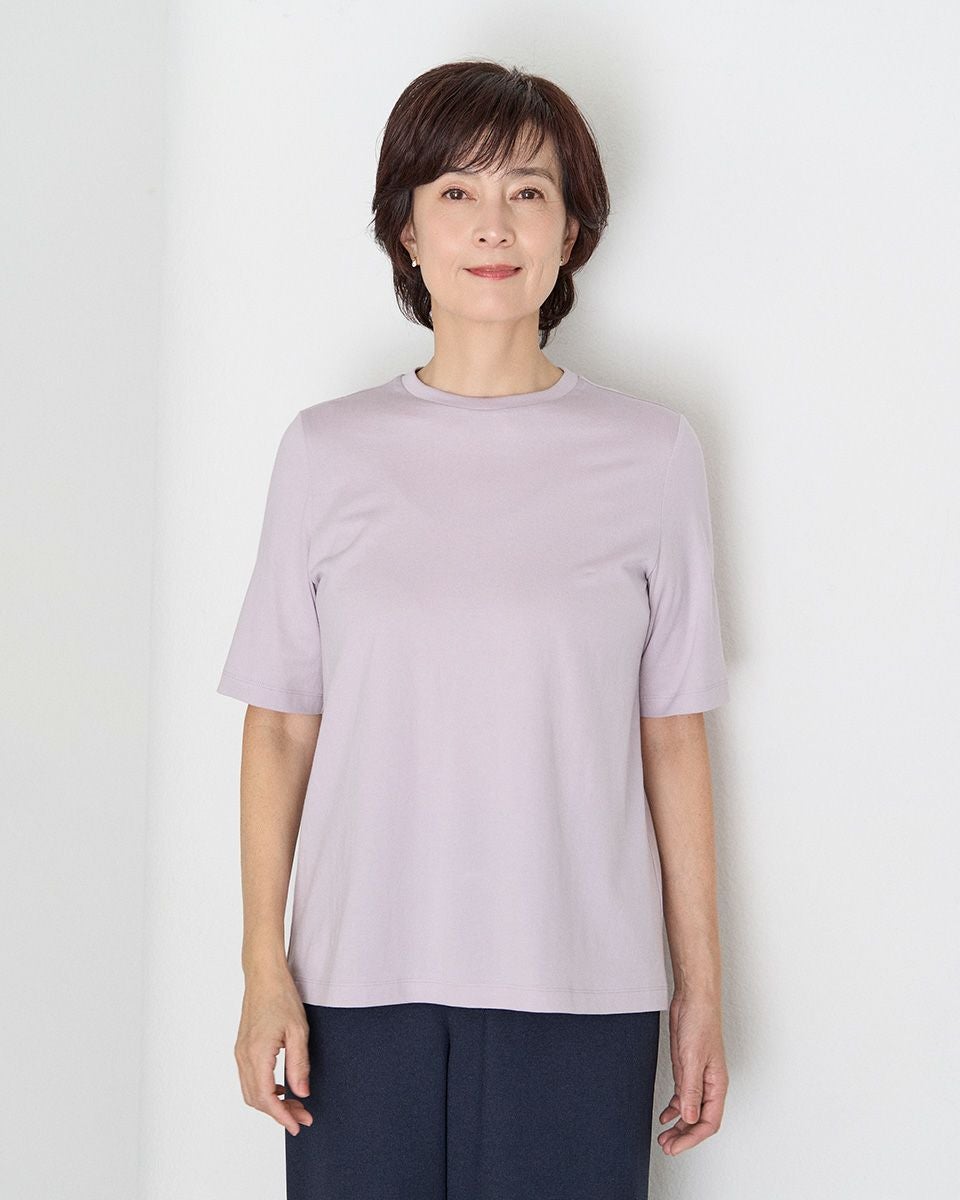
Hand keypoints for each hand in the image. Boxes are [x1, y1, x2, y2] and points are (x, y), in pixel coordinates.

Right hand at [234, 968, 314, 1135]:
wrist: (263, 976)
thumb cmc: (282, 997)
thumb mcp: (298, 1030)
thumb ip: (299, 1064)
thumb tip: (302, 1093)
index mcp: (257, 1054)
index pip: (267, 1098)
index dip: (282, 1116)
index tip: (297, 1125)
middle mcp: (243, 1057)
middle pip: (257, 1099)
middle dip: (279, 1113)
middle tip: (303, 1116)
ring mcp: (240, 1052)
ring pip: (251, 1092)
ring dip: (271, 1103)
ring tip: (295, 1105)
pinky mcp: (242, 1048)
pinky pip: (249, 1079)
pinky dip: (264, 1091)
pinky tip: (282, 1088)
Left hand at [657, 989, 727, 1155]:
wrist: (693, 999)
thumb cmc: (700, 1023)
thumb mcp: (693, 1058)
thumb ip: (690, 1089)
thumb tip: (688, 1117)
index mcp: (717, 1085)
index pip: (708, 1122)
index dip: (692, 1138)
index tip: (676, 1147)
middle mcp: (709, 1085)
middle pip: (699, 1120)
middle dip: (684, 1136)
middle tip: (666, 1146)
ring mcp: (698, 1077)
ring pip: (690, 1110)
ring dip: (678, 1125)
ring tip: (664, 1137)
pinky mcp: (687, 1069)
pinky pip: (682, 1096)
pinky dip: (674, 1109)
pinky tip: (665, 1116)